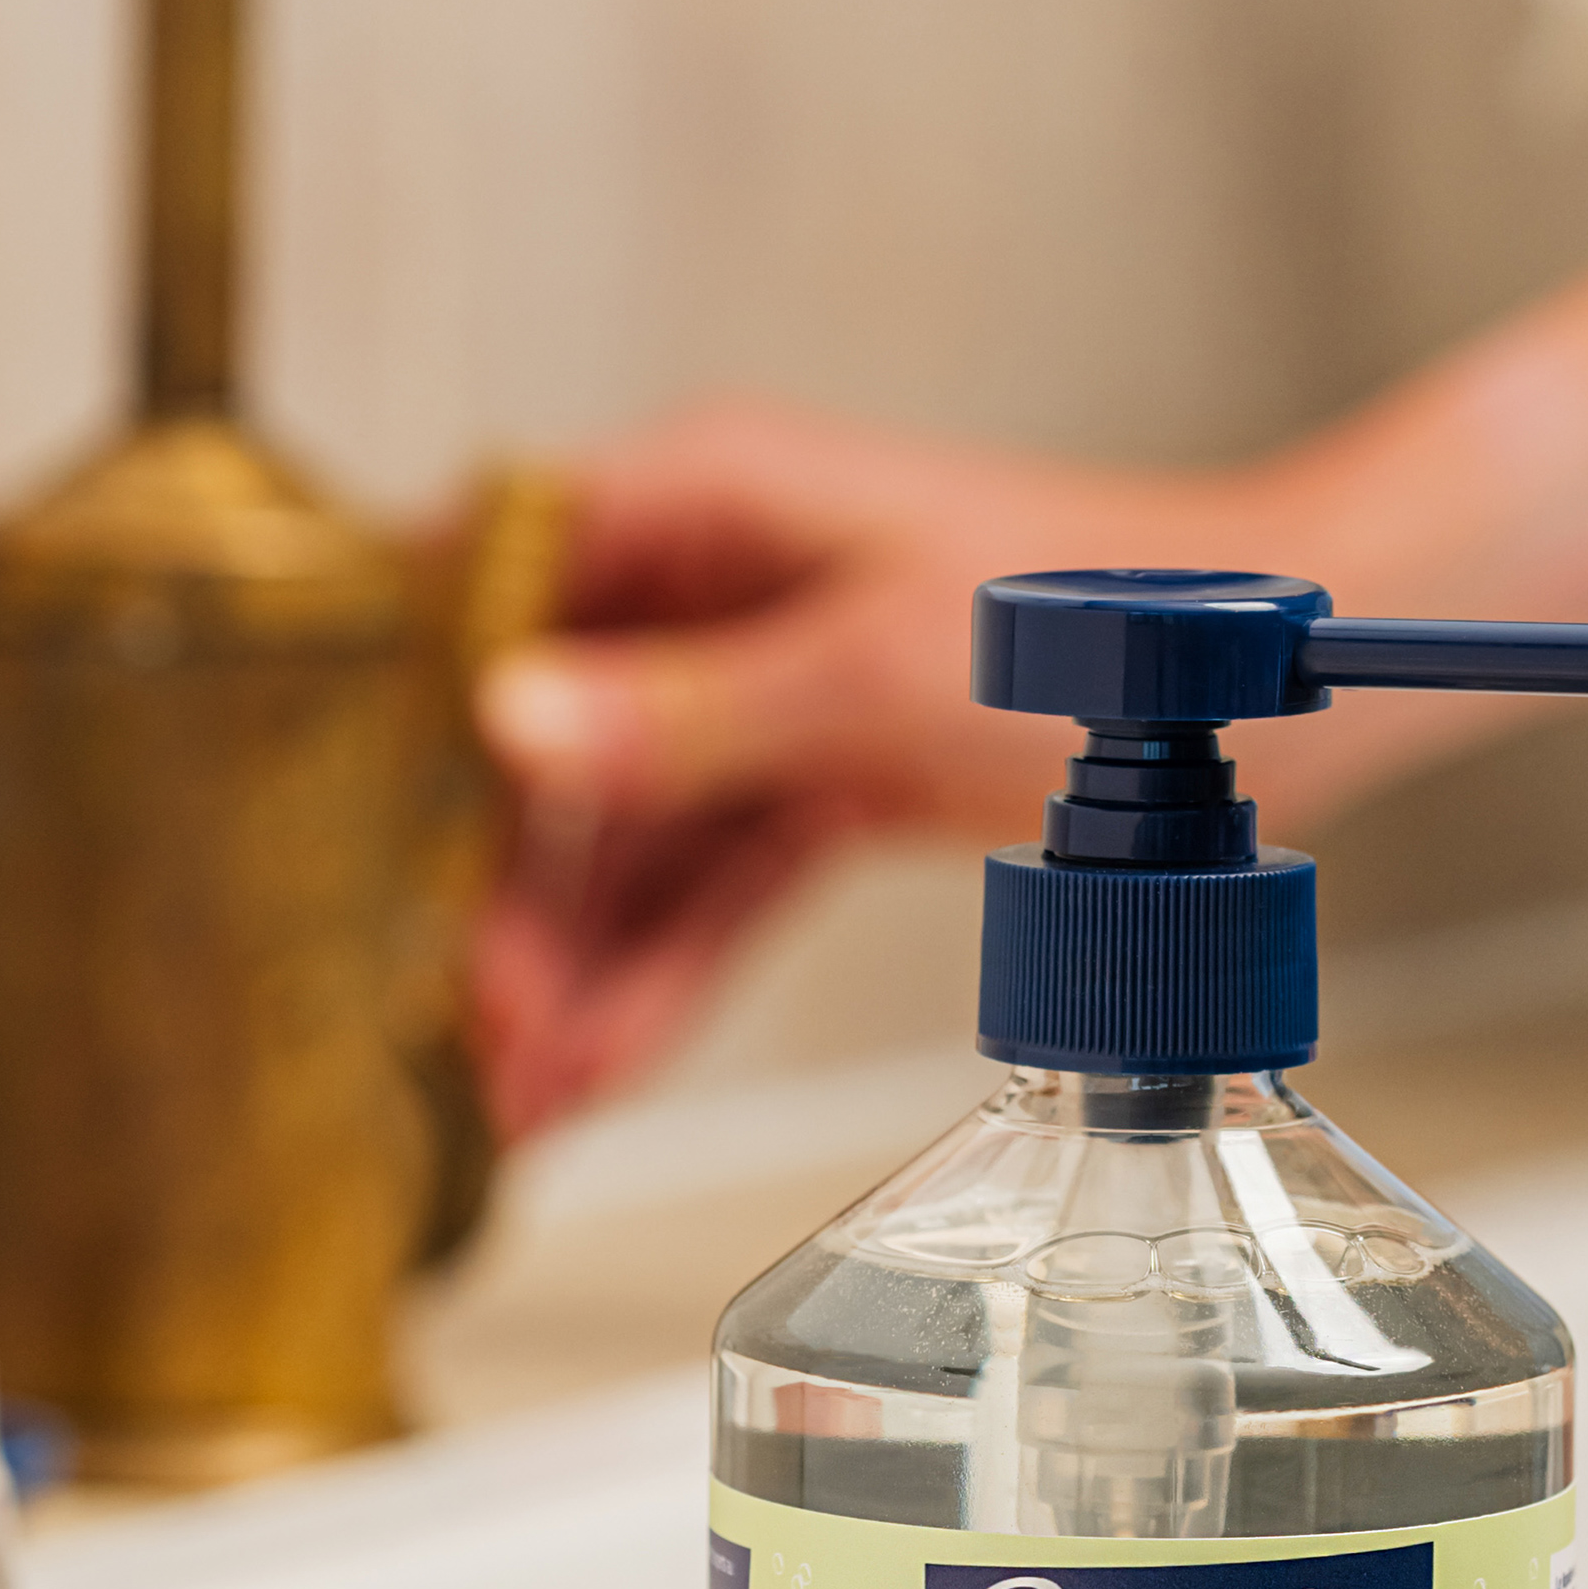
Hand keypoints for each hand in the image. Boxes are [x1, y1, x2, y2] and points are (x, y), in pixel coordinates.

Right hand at [465, 398, 1298, 1141]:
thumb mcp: (867, 669)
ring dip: (567, 961)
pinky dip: (654, 973)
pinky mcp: (804, 777)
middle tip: (462, 1024)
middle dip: (496, 892)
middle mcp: (703, 583)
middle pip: (543, 742)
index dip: (408, 702)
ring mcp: (749, 686)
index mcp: (699, 497)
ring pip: (619, 838)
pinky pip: (702, 884)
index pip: (488, 579)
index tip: (349, 831)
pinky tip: (593, 1068)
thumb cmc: (1089, 618)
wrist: (1238, 687)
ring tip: (512, 1091)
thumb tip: (511, 722)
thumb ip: (687, 709)